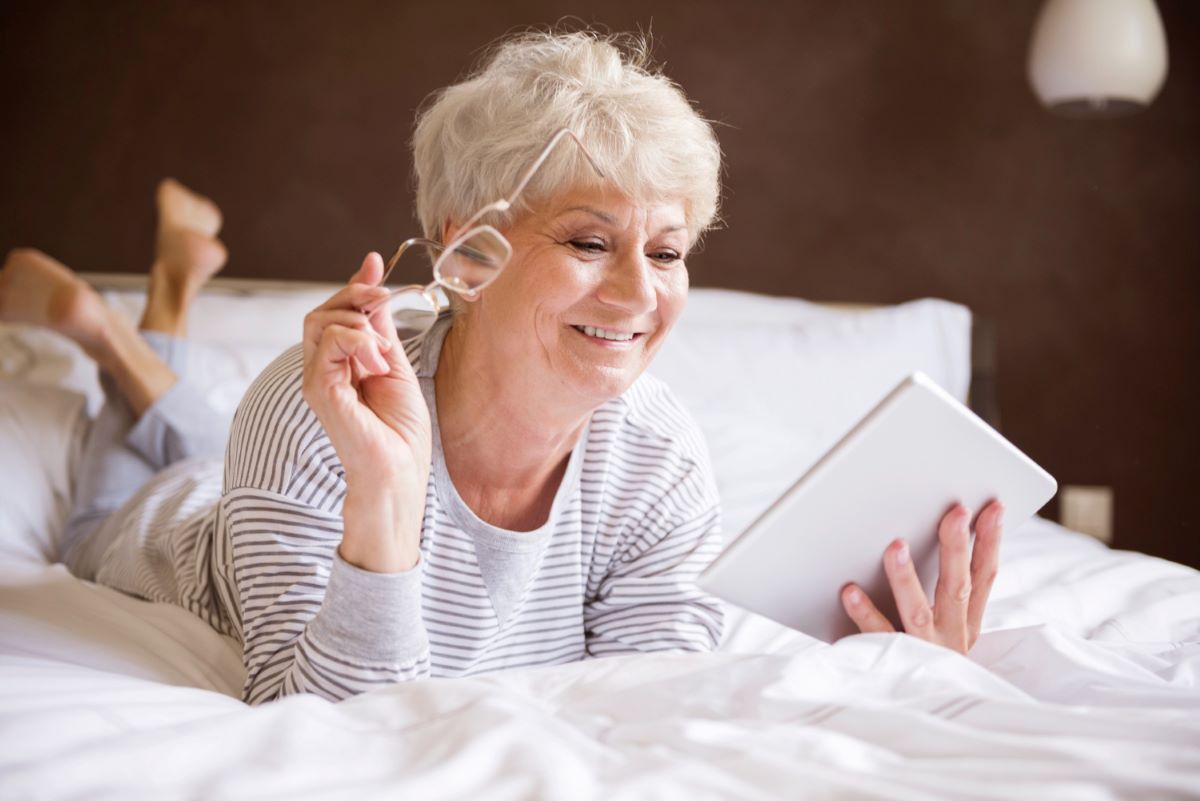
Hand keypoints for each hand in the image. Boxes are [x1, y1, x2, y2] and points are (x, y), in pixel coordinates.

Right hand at [301, 253, 431, 570]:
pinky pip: (327, 343)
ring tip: (382, 353)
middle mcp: (322, 371)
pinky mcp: (318, 391)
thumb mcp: (395, 367)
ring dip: (359, 324)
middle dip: (354, 296)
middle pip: (320, 312)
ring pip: (319, 322)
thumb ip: (381, 329)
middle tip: (383, 301)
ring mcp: (316, 381)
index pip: (334, 313)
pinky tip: (376, 363)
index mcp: (340, 365)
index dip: (354, 286)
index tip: (374, 263)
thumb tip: (377, 287)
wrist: (398, 475)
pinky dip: (357, 341)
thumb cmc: (399, 433)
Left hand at [839, 500, 1003, 653]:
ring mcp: (924, 653)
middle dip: (957, 547)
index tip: (994, 506)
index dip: (991, 541)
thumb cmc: (922, 659)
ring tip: (894, 545)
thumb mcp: (943, 629)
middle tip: (954, 511)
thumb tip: (938, 534)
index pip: (984, 576)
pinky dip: (864, 613)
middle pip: (956, 587)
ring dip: (906, 577)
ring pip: (918, 612)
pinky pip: (877, 638)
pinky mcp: (894, 666)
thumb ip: (941, 591)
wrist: (914, 719)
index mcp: (965, 624)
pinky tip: (849, 589)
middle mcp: (951, 638)